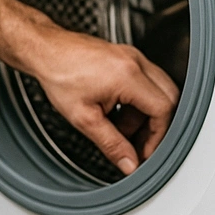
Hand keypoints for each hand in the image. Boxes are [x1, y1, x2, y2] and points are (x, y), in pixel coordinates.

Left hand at [29, 27, 179, 175]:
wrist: (46, 51)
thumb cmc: (59, 75)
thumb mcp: (84, 118)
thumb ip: (111, 144)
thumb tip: (129, 164)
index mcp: (128, 76)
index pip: (163, 109)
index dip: (158, 135)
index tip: (145, 152)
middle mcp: (136, 62)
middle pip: (168, 99)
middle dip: (156, 127)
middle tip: (139, 146)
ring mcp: (133, 58)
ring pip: (158, 92)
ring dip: (145, 116)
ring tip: (121, 131)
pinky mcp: (127, 58)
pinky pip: (146, 83)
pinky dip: (137, 103)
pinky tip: (118, 115)